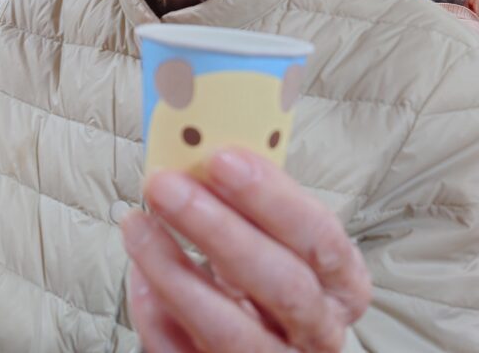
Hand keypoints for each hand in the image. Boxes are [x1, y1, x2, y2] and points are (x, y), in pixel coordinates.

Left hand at [123, 149, 370, 351]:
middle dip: (217, 230)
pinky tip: (139, 279)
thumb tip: (195, 145)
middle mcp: (318, 331)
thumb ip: (247, 200)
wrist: (252, 339)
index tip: (221, 159)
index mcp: (342, 284)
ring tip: (136, 225)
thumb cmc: (261, 272)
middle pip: (281, 286)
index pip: (321, 239)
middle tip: (165, 185)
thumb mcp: (270, 235)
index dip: (273, 198)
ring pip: (230, 330)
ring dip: (175, 272)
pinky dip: (158, 319)